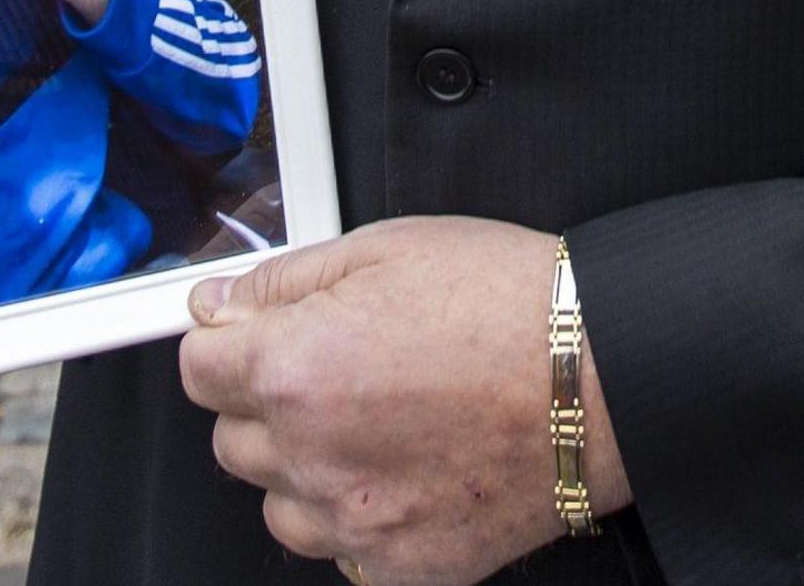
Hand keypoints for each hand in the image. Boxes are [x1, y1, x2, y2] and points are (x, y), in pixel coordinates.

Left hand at [179, 218, 629, 583]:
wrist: (606, 376)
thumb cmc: (512, 306)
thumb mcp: (387, 249)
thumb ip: (286, 281)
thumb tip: (223, 303)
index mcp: (294, 369)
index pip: (197, 369)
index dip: (231, 344)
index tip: (257, 340)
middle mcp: (313, 455)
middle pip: (233, 440)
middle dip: (272, 404)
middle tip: (343, 373)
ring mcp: (356, 520)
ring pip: (280, 505)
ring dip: (310, 470)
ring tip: (382, 426)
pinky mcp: (401, 566)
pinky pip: (342, 554)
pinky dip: (363, 518)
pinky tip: (410, 471)